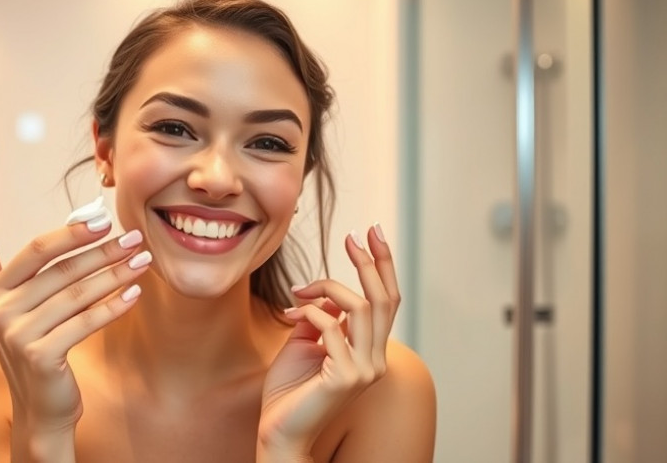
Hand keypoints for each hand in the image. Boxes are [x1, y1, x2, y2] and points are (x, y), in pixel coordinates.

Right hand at [0, 221, 150, 433]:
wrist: (40, 410)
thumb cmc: (32, 349)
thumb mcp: (8, 308)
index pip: (36, 251)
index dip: (71, 234)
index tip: (104, 220)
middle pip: (62, 271)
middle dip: (104, 252)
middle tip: (135, 238)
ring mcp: (18, 335)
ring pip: (78, 295)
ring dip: (115, 275)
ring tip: (142, 262)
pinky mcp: (40, 356)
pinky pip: (86, 322)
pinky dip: (114, 306)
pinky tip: (135, 293)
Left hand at [257, 225, 399, 458]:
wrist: (279, 432)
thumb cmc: (289, 392)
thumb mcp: (304, 343)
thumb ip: (319, 318)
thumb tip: (324, 295)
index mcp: (370, 351)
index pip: (387, 302)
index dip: (382, 266)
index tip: (370, 233)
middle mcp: (375, 360)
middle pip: (385, 300)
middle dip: (370, 263)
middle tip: (353, 235)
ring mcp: (364, 370)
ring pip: (362, 308)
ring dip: (328, 287)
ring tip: (299, 288)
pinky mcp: (345, 378)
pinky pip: (332, 327)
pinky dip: (311, 311)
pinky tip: (291, 312)